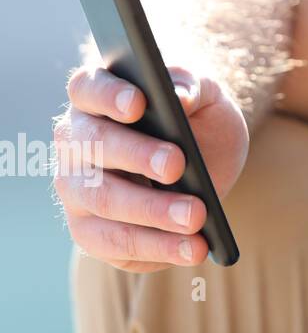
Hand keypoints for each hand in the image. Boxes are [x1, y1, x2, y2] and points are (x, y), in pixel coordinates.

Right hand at [53, 64, 249, 272]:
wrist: (205, 155)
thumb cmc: (197, 115)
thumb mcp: (206, 92)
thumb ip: (194, 84)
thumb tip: (182, 96)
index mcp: (96, 94)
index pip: (88, 88)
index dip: (108, 95)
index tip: (139, 103)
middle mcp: (75, 141)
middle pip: (94, 147)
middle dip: (138, 157)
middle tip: (178, 166)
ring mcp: (77, 188)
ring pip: (103, 201)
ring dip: (152, 211)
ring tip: (197, 217)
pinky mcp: (91, 230)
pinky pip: (116, 244)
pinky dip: (158, 248)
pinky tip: (194, 248)